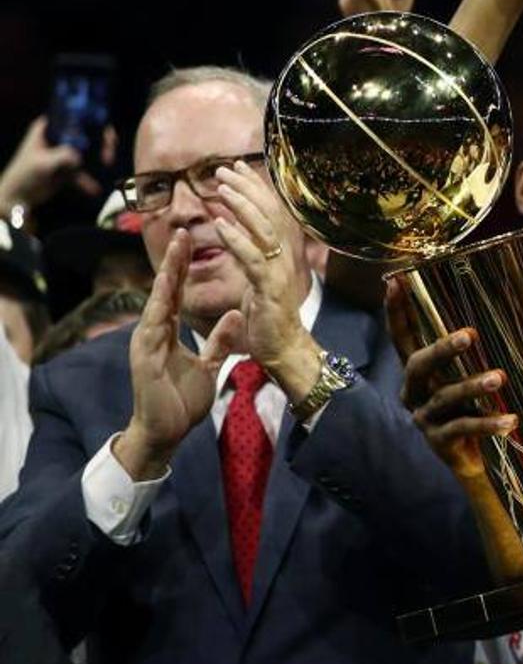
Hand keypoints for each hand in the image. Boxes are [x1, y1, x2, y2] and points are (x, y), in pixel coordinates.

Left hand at [0, 117, 115, 212]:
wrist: (19, 197)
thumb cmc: (24, 175)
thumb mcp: (41, 163)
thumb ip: (60, 157)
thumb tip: (79, 157)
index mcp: (47, 128)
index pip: (72, 117)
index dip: (91, 119)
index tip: (105, 130)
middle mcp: (57, 137)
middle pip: (85, 132)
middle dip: (100, 140)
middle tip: (108, 151)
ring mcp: (63, 152)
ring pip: (88, 150)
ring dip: (99, 156)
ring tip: (107, 164)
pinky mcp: (68, 167)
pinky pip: (84, 169)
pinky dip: (90, 177)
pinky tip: (94, 188)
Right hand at [119, 230, 243, 479]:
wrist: (167, 432)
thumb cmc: (182, 400)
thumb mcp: (210, 365)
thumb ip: (219, 341)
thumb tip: (236, 314)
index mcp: (169, 332)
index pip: (177, 293)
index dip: (184, 269)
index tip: (192, 241)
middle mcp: (155, 332)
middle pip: (166, 290)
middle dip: (174, 261)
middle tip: (183, 231)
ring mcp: (147, 342)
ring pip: (158, 301)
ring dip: (166, 274)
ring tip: (175, 248)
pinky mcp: (144, 356)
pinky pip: (154, 326)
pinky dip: (159, 305)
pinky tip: (165, 287)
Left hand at [211, 161, 318, 398]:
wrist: (285, 348)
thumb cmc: (270, 317)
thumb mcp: (262, 278)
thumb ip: (255, 253)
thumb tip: (241, 229)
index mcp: (282, 253)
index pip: (270, 210)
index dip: (255, 186)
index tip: (237, 166)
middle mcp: (285, 256)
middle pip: (269, 213)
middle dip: (246, 188)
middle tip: (224, 168)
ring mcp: (279, 271)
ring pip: (263, 230)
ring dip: (242, 207)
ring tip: (221, 189)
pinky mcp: (269, 288)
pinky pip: (253, 259)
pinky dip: (237, 240)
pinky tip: (220, 226)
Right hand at [385, 279, 515, 479]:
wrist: (469, 460)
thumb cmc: (467, 409)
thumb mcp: (460, 380)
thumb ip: (462, 356)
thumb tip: (483, 316)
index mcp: (416, 375)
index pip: (402, 338)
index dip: (397, 311)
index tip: (395, 281)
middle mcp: (414, 394)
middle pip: (419, 365)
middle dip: (442, 348)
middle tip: (470, 334)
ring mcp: (425, 418)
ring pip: (447, 396)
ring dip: (474, 385)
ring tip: (500, 377)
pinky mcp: (440, 441)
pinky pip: (465, 427)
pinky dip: (489, 422)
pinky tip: (511, 420)